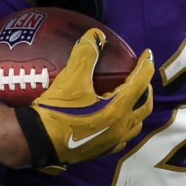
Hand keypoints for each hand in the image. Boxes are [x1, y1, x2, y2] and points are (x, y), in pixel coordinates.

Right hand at [13, 30, 154, 168]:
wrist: (38, 142)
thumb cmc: (56, 111)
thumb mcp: (71, 79)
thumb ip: (86, 54)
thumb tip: (96, 34)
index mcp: (118, 108)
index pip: (140, 83)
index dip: (145, 66)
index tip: (147, 54)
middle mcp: (121, 127)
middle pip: (145, 106)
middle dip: (146, 89)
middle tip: (140, 77)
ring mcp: (112, 142)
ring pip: (135, 125)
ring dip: (137, 109)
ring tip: (131, 98)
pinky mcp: (101, 151)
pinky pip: (121, 138)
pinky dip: (124, 125)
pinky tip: (115, 120)